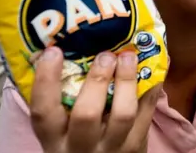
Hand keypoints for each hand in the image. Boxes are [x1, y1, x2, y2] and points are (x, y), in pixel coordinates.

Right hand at [30, 47, 159, 152]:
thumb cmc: (77, 142)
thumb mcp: (60, 131)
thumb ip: (59, 101)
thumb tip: (56, 51)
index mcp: (54, 139)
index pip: (43, 111)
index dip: (46, 80)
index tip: (53, 52)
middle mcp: (81, 146)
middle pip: (87, 114)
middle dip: (97, 80)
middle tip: (105, 55)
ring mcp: (112, 147)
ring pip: (122, 114)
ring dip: (127, 81)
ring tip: (128, 56)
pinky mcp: (137, 145)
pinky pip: (147, 113)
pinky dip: (151, 87)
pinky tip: (152, 67)